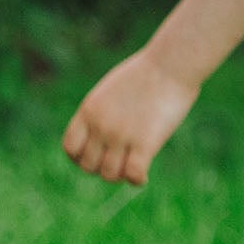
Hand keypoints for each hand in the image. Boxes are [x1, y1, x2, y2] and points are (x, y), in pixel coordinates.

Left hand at [61, 49, 198, 188]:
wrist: (172, 63)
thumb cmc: (148, 72)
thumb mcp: (112, 90)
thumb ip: (102, 113)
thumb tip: (101, 136)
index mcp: (89, 111)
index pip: (71, 148)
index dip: (80, 159)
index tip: (97, 157)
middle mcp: (100, 126)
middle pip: (89, 166)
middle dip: (102, 168)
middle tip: (119, 163)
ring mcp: (121, 135)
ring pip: (110, 174)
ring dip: (120, 176)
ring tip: (132, 169)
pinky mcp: (145, 143)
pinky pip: (134, 175)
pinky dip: (137, 180)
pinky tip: (143, 176)